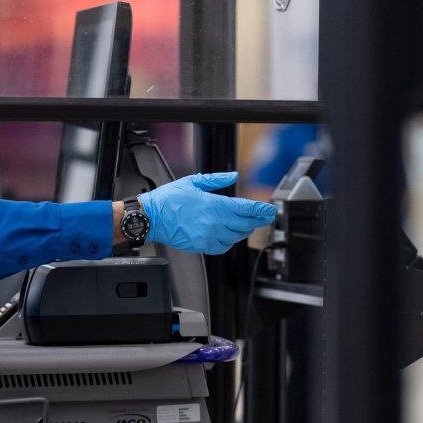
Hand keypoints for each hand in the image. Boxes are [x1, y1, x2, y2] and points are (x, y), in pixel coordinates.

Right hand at [137, 172, 277, 254]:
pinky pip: (223, 247)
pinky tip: (230, 236)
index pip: (246, 209)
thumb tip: (233, 176)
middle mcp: (215, 222)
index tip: (270, 210)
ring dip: (245, 231)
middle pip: (246, 224)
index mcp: (215, 205)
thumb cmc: (169, 199)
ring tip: (249, 225)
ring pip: (236, 237)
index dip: (261, 210)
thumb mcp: (194, 182)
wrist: (152, 217)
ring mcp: (209, 236)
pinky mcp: (202, 246)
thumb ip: (216, 179)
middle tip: (266, 218)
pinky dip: (230, 241)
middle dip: (259, 221)